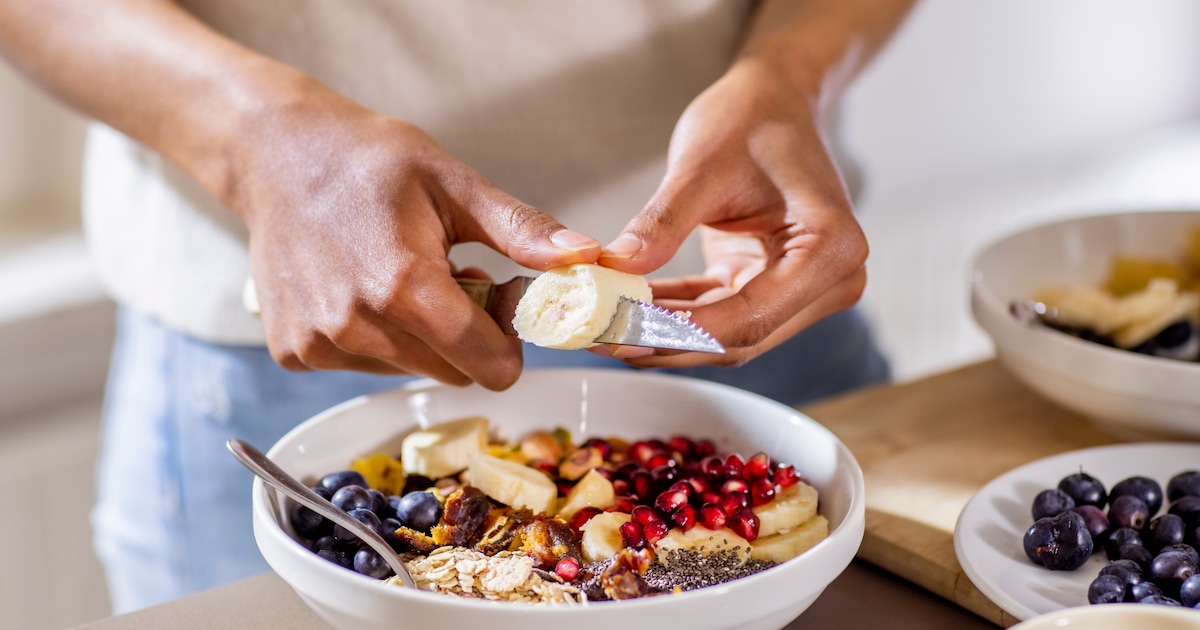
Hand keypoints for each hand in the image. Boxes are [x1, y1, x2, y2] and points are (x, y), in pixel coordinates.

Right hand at [236, 83, 600, 388]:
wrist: (274, 153)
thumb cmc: (366, 160)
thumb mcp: (454, 183)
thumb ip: (522, 231)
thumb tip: (585, 257)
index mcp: (403, 287)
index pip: (490, 365)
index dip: (509, 340)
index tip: (500, 300)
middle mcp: (356, 326)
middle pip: (453, 372)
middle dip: (468, 336)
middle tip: (453, 278)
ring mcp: (320, 344)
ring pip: (410, 371)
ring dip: (421, 337)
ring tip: (403, 276)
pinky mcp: (295, 353)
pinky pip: (364, 366)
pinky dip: (377, 338)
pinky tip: (362, 288)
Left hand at [597, 57, 867, 366]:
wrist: (775, 99)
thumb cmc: (752, 117)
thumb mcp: (700, 166)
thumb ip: (661, 223)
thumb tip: (615, 268)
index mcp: (830, 248)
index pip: (749, 316)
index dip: (680, 332)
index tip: (621, 332)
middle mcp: (831, 280)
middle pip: (740, 337)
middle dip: (665, 340)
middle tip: (599, 337)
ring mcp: (807, 290)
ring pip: (726, 335)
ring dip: (664, 334)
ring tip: (602, 327)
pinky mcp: (774, 287)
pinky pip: (719, 315)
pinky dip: (673, 314)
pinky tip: (626, 309)